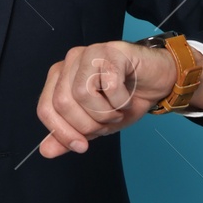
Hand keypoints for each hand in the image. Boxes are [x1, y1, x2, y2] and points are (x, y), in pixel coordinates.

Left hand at [34, 40, 202, 158]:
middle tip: (107, 123)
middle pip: (63, 103)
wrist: (156, 82)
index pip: (45, 108)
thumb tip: (45, 151)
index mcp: (59, 77)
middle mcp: (70, 62)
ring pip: (82, 94)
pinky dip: (121, 101)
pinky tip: (127, 98)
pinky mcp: (111, 51)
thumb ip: (69, 136)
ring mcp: (89, 53)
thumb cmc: (123, 99)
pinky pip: (109, 86)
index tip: (81, 147)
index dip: (62, 133)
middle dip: (88, 124)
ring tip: (118, 109)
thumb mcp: (95, 125)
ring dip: (106, 113)